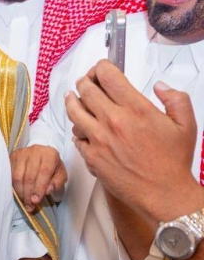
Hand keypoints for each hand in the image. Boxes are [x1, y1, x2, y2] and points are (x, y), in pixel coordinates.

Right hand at [10, 145, 66, 212]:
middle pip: (29, 176)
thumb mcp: (60, 174)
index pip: (44, 172)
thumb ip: (57, 183)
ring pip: (17, 176)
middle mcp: (35, 151)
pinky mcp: (12, 157)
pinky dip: (14, 186)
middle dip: (29, 193)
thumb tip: (47, 191)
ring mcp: (22, 153)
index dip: (39, 188)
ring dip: (20, 192)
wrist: (41, 154)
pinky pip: (10, 175)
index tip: (36, 201)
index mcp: (50, 154)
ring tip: (24, 201)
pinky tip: (18, 193)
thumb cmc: (52, 166)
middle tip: (29, 205)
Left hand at [66, 59, 201, 222]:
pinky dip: (77, 129)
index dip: (101, 67)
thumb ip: (175, 99)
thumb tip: (160, 86)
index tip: (101, 67)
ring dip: (72, 101)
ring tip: (73, 97)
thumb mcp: (186, 125)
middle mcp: (113, 121)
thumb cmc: (173, 162)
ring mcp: (98, 140)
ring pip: (74, 111)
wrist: (163, 193)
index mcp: (136, 109)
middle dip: (85, 81)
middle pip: (86, 90)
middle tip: (86, 81)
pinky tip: (82, 127)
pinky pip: (75, 136)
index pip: (108, 76)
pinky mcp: (90, 157)